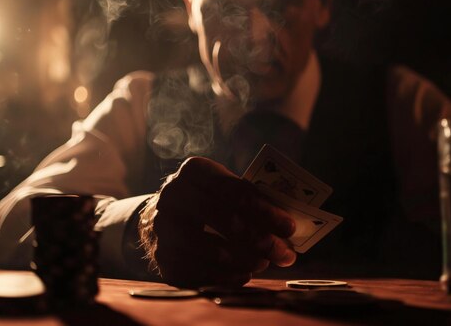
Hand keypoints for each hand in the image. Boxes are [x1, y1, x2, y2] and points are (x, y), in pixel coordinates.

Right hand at [140, 157, 295, 286]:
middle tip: (285, 254)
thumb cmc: (206, 201)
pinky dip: (229, 277)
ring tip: (264, 263)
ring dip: (247, 261)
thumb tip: (287, 229)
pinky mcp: (163, 259)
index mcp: (194, 172)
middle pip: (225, 220)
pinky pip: (203, 274)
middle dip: (261, 240)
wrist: (161, 217)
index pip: (234, 190)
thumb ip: (251, 201)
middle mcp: (173, 197)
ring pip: (214, 252)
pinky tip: (243, 274)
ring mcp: (164, 229)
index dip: (264, 210)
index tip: (290, 227)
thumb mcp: (223, 190)